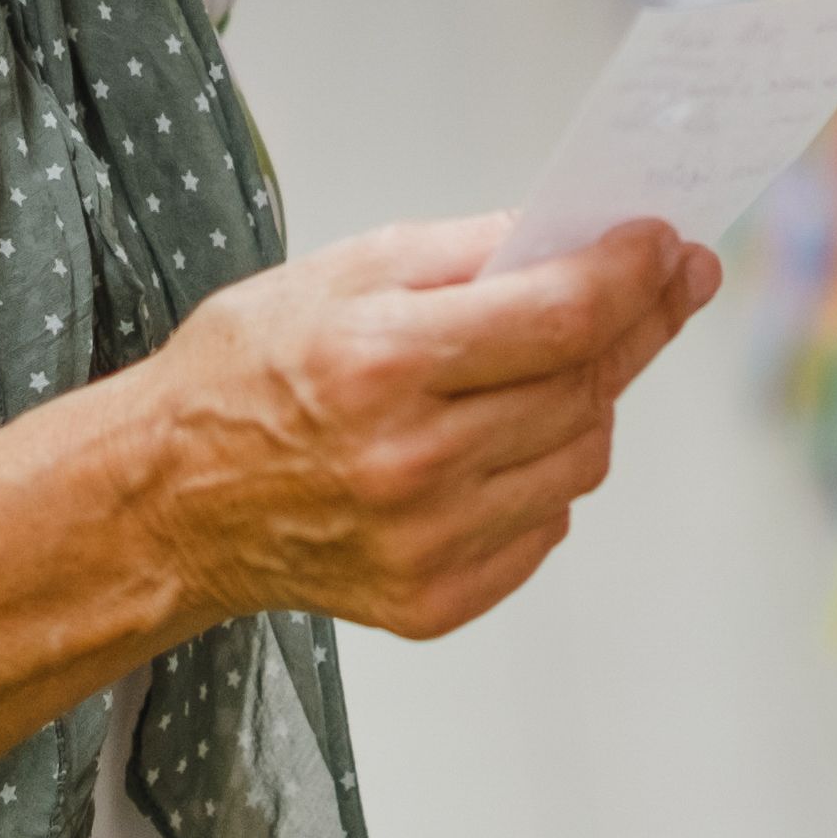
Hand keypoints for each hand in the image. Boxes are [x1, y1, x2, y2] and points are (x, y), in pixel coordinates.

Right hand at [127, 213, 718, 639]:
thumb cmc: (250, 369)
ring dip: (591, 401)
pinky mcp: (435, 601)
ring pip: (582, 459)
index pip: (561, 319)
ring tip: (554, 365)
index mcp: (382, 363)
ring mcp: (427, 543)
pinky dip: (545, 475)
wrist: (170, 498)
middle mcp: (410, 463)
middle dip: (634, 323)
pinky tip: (502, 439)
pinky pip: (546, 524)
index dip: (632, 276)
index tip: (665, 244)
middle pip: (585, 387)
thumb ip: (469, 251)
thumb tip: (581, 236)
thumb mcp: (344, 270)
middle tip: (659, 282)